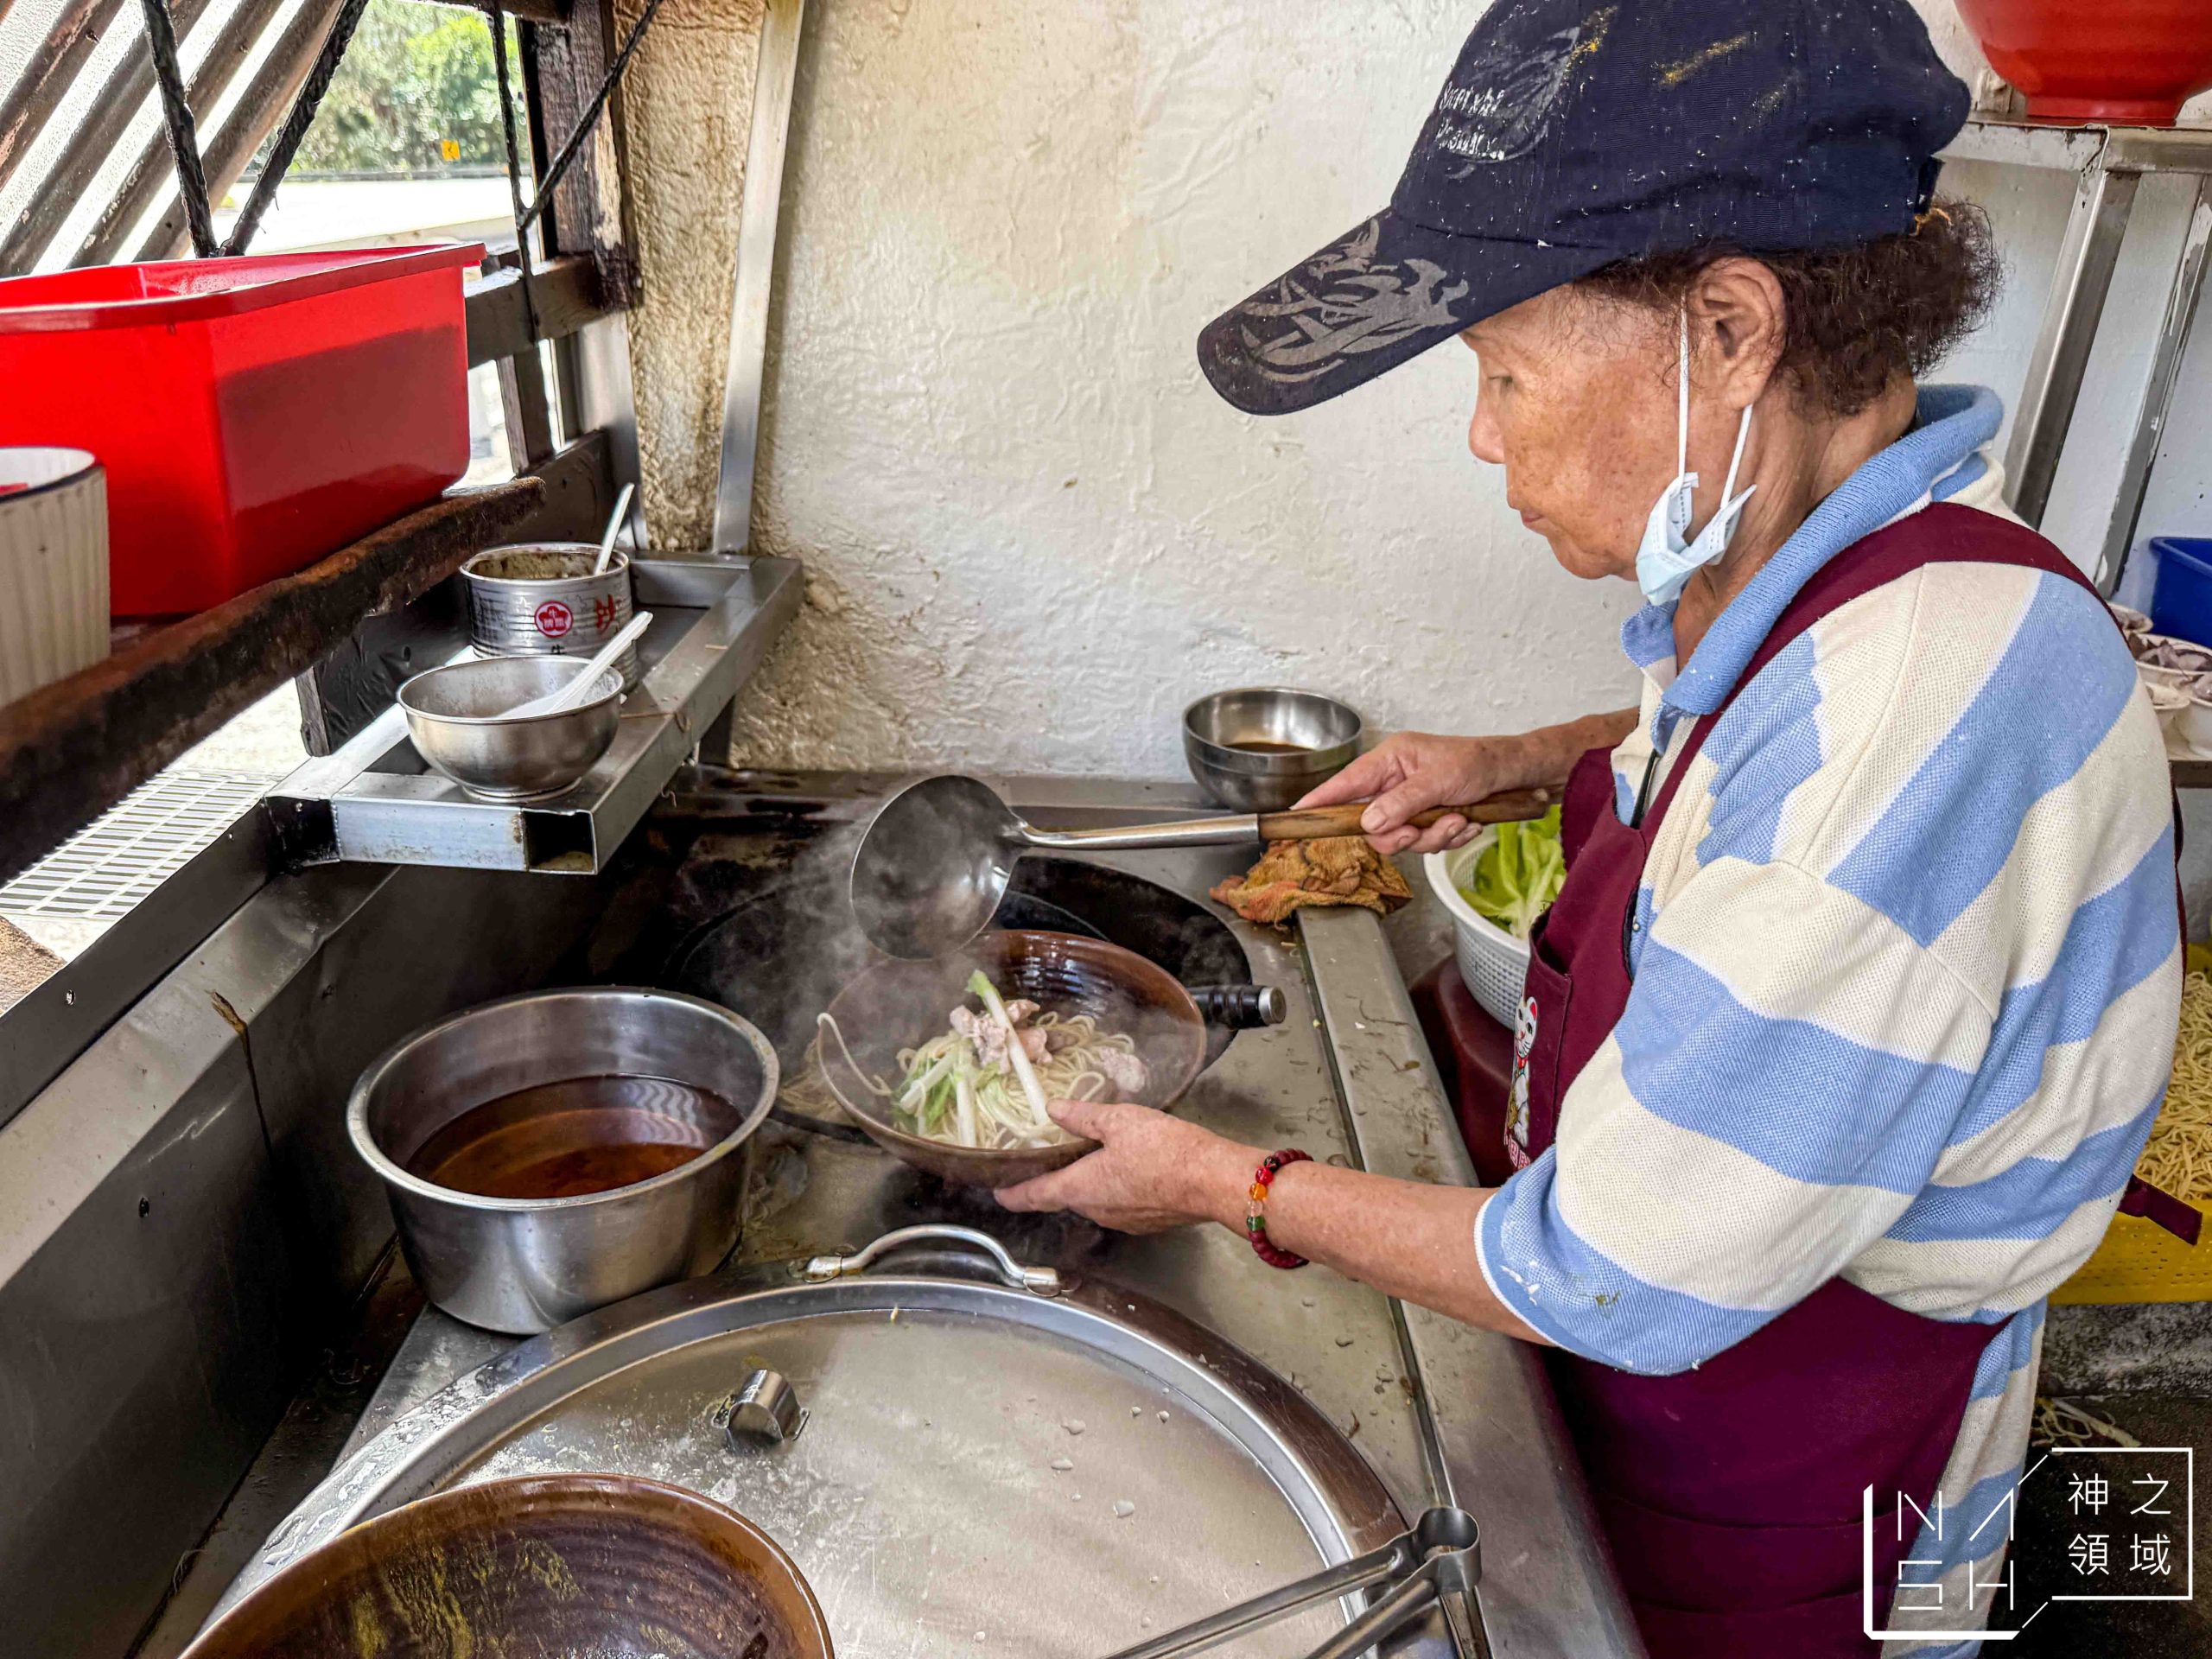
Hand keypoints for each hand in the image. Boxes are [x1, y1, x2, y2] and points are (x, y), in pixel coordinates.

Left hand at [994, 1098, 1255, 1233]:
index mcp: (1080, 1188)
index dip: (1012, 1193)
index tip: (997, 1191)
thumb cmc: (1163, 1149)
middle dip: (1054, 1180)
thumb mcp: (1118, 1121)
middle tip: (1048, 1158)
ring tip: (1089, 1158)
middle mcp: (1096, 1210)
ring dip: (1087, 1183)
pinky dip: (1115, 1188)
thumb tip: (1053, 1110)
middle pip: (1064, 1196)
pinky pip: (1120, 1204)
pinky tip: (1128, 1169)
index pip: (1034, 1196)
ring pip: (1094, 1200)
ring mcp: (1122, 1220)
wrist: (1212, 1180)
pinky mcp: (1147, 1222)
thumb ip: (1083, 1117)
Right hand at [1294, 731, 1526, 855]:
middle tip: (1422, 831)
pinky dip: (1448, 837)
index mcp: (1391, 760)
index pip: (1346, 782)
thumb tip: (1369, 822)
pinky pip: (1425, 842)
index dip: (1321, 800)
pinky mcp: (1428, 818)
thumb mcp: (1440, 780)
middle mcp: (1396, 781)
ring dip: (1434, 836)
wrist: (1517, 775)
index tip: (1297, 815)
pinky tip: (1467, 823)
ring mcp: (1412, 802)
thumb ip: (1402, 802)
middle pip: (1374, 824)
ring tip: (1459, 821)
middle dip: (1404, 834)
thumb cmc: (1480, 762)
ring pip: (1402, 838)